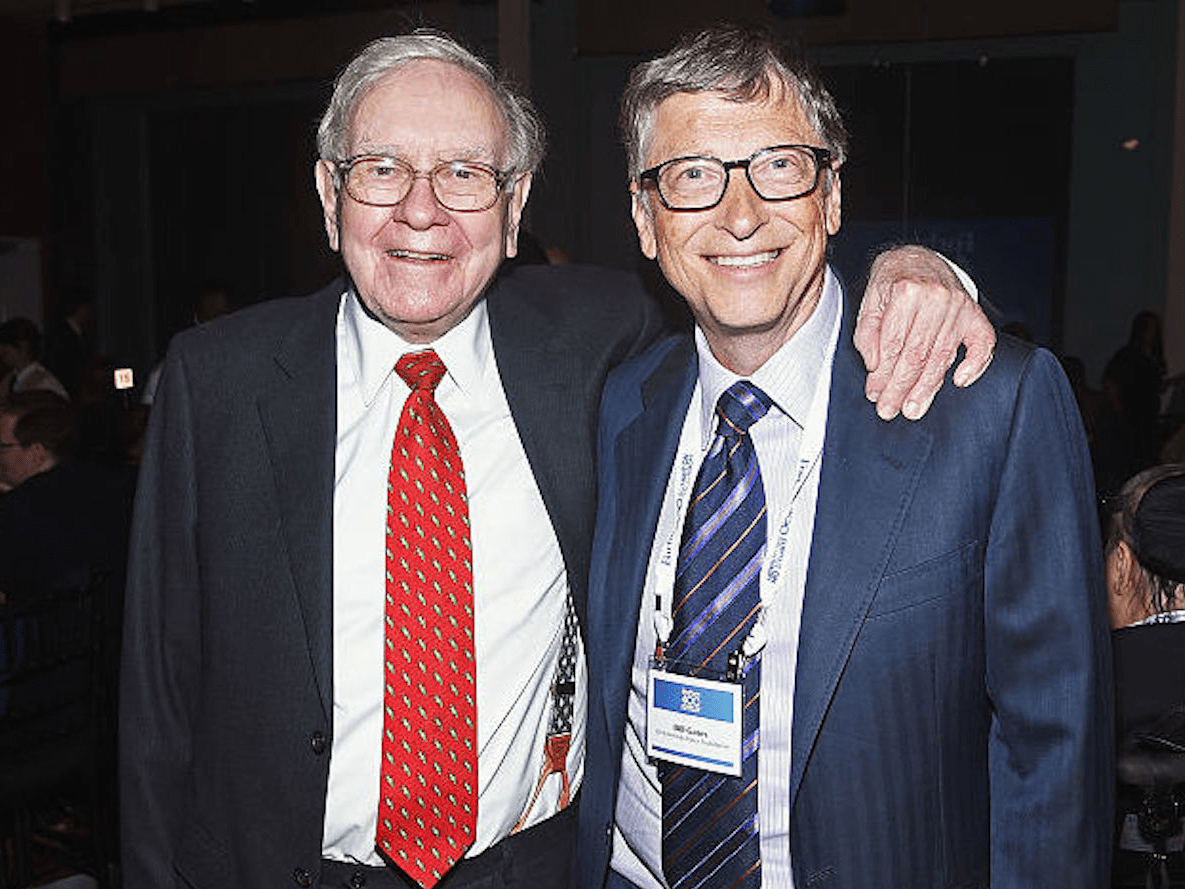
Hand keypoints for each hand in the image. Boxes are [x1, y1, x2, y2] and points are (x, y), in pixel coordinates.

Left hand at [854, 246, 995, 420]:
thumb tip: (874, 365)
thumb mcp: (870, 302)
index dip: (882, 374)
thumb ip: (867, 334)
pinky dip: (975, 364)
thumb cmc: (891, 283)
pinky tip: (960, 381)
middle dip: (901, 387)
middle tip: (890, 410)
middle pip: (918, 353)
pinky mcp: (974, 313)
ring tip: (914, 408)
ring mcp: (958, 306)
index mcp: (906, 291)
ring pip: (942, 355)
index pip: (893, 344)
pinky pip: (982, 342)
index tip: (874, 394)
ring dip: (927, 387)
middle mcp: (936, 297)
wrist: (917, 259)